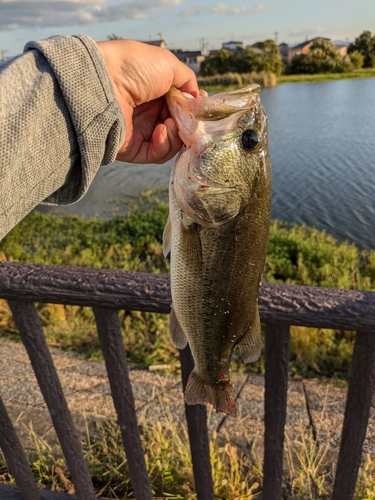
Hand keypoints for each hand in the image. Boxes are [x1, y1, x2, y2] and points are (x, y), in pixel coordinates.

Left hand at [97, 39, 198, 163]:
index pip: (180, 106)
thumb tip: (197, 97)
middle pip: (178, 126)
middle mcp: (148, 112)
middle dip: (187, 125)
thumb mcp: (168, 64)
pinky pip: (157, 154)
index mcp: (155, 91)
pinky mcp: (134, 149)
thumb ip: (187, 80)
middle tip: (190, 120)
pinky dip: (164, 145)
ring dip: (176, 135)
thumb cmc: (133, 67)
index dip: (191, 109)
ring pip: (171, 143)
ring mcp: (141, 131)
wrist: (103, 83)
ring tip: (170, 124)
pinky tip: (161, 131)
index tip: (200, 108)